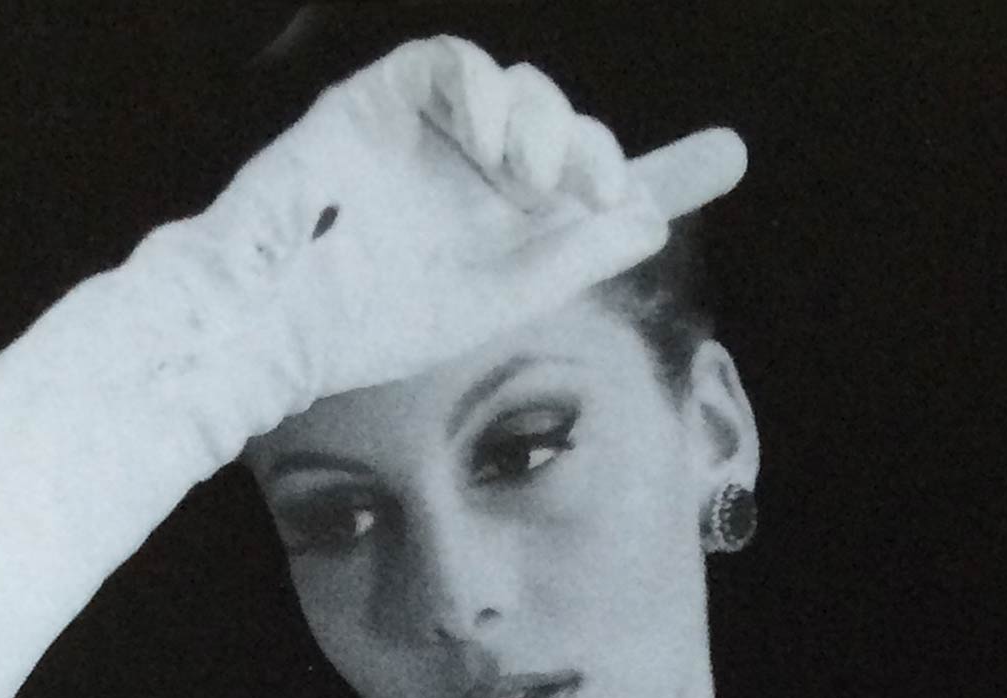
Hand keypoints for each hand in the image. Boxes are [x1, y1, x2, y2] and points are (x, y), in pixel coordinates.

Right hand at [197, 35, 746, 416]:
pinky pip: (449, 64)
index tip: (725, 155)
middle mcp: (477, 170)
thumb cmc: (374, 324)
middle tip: (600, 192)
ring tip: (537, 181)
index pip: (597, 180)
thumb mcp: (495, 299)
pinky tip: (494, 142)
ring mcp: (431, 131)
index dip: (663, 166)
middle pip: (564, 128)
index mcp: (507, 222)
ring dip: (544, 126)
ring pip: (518, 90)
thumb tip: (649, 217)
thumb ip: (570, 255)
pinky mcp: (382, 99)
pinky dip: (482, 92)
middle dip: (593, 152)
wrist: (281, 324)